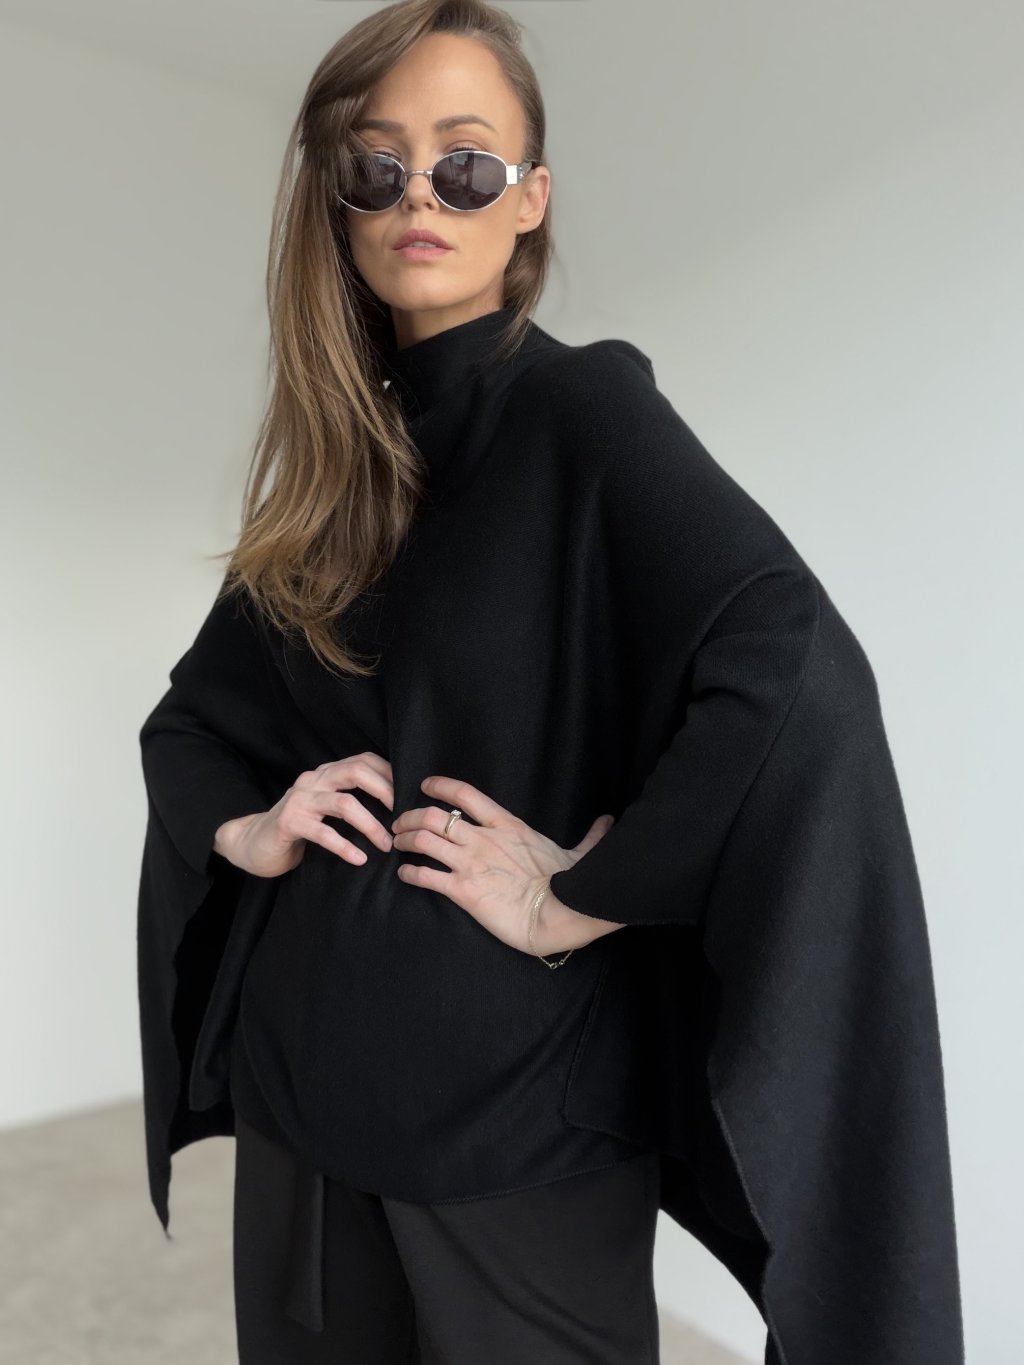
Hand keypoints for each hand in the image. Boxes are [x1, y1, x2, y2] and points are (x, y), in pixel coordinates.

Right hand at [214, 752, 394, 877]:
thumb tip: (398, 807)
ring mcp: (299, 799)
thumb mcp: (327, 809)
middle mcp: (313, 779)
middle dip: (386, 793)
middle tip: (404, 819)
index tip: (411, 796)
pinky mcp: (288, 822)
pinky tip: (360, 859)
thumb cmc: (300, 828)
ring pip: (344, 803)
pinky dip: (344, 846)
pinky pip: (322, 832)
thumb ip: (352, 800)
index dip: (390, 775)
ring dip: (371, 825)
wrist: (254, 845)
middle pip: (356, 772)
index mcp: (326, 773)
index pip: (364, 760)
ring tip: (386, 844)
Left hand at [390, 775, 620, 955]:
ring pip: (424, 840)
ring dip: (405, 840)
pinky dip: (410, 873)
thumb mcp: (580, 854)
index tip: (424, 784)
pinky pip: (426, 876)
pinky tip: (404, 874)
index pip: (465, 795)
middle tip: (399, 822)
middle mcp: (483, 839)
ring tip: (396, 843)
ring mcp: (471, 863)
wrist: (560, 913)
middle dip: (410, 816)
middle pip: (434, 816)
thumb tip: (609, 822)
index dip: (440, 786)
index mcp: (507, 825)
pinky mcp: (463, 891)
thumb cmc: (570, 884)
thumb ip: (590, 837)